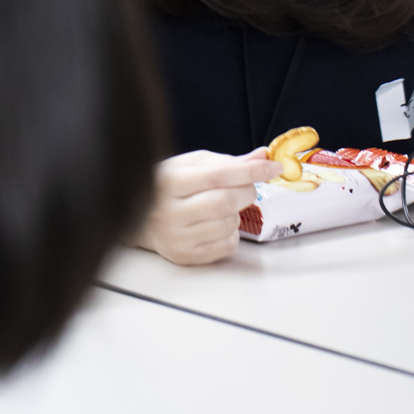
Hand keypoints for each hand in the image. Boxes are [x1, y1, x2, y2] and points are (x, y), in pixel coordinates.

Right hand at [132, 149, 281, 266]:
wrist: (139, 220)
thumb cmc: (168, 188)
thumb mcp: (191, 166)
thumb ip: (227, 162)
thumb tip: (263, 157)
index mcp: (168, 182)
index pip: (217, 176)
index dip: (250, 171)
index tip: (273, 167)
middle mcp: (168, 211)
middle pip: (226, 202)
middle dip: (246, 192)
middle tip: (244, 188)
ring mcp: (176, 236)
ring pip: (229, 224)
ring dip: (235, 214)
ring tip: (219, 208)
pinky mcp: (186, 256)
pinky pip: (227, 245)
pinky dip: (230, 233)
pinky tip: (214, 225)